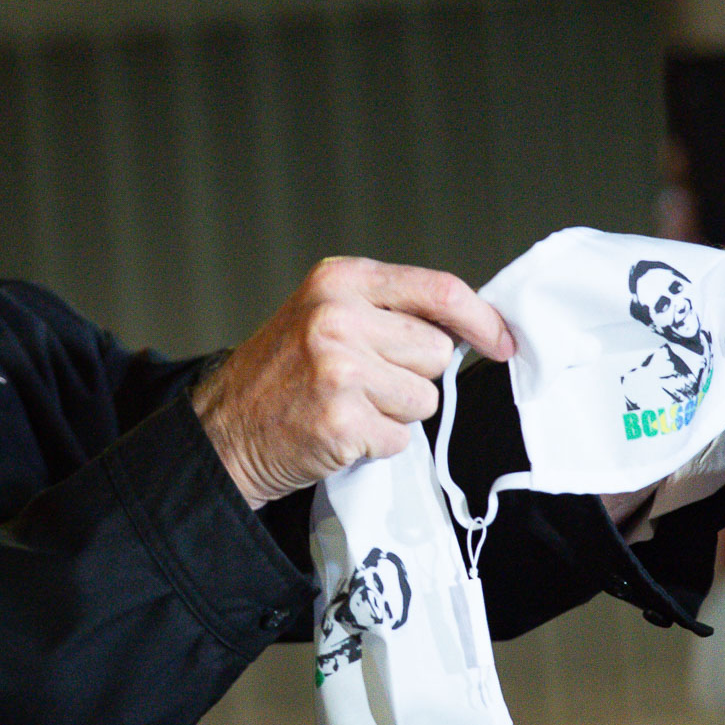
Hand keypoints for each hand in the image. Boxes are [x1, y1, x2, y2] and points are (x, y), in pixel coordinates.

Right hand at [191, 257, 515, 507]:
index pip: (439, 290)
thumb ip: (388, 310)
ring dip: (395, 413)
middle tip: (364, 382)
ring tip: (348, 406)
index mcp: (340, 280)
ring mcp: (338, 369)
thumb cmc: (281, 375)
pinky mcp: (341, 420)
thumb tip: (470, 328)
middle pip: (435, 352)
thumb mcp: (325, 314)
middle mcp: (338, 317)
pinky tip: (338, 432)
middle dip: (412, 375)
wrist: (223, 431)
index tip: (501, 341)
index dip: (480, 320)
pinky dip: (375, 444)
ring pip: (424, 399)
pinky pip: (399, 437)